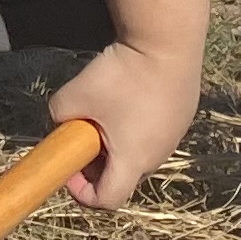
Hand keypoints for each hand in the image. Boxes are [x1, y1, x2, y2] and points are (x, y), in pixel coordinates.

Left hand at [48, 35, 197, 208]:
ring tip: (106, 108)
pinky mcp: (183, 115)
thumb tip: (60, 121)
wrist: (167, 40)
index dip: (82, 192)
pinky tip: (128, 94)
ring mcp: (175, 136)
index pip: (108, 199)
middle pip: (122, 175)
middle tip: (82, 133)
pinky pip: (153, 131)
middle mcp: (158, 155)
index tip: (70, 167)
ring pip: (139, 152)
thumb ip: (57, 116)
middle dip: (96, 163)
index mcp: (133, 160)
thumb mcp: (74, 95)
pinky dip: (136, 124)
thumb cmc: (121, 74)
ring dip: (117, 142)